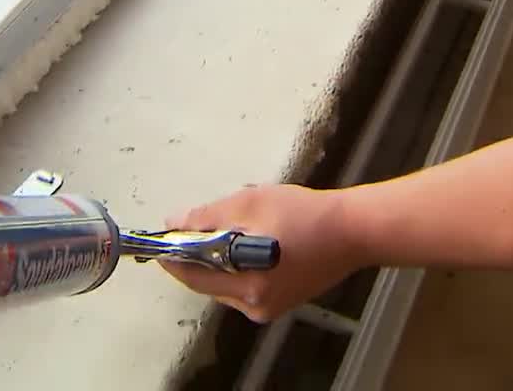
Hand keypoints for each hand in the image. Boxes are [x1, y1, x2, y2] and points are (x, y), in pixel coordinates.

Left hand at [158, 184, 362, 322]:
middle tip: (192, 226)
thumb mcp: (250, 203)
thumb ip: (208, 216)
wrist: (354, 230)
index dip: (171, 256)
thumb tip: (173, 222)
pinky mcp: (279, 303)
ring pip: (223, 285)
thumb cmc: (304, 213)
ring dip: (215, 260)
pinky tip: (248, 242)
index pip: (192, 276)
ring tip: (227, 229)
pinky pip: (242, 286)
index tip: (159, 238)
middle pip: (206, 283)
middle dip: (195, 256)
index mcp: (246, 285)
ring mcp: (268, 308)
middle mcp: (254, 306)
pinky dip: (235, 266)